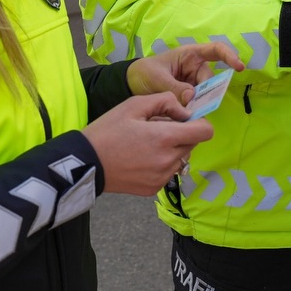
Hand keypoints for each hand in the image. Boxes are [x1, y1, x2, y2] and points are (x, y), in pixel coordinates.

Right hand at [82, 92, 213, 195]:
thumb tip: (185, 112)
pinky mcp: (154, 189)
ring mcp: (162, 177)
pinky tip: (141, 158)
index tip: (183, 119)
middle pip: (193, 144)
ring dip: (172, 149)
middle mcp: (168, 161)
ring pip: (181, 158)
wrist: (86, 163)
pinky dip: (162, 163)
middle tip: (156, 128)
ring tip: (147, 144)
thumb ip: (166, 101)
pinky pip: (169, 172)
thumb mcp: (134, 104)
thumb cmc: (108, 130)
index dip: (199, 122)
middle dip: (182, 133)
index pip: (205, 132)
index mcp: (165, 138)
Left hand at [127, 42, 243, 105]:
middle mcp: (195, 68)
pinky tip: (184, 116)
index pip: (215, 50)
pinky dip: (193, 110)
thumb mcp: (157, 78)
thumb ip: (174, 87)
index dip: (229, 56)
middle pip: (210, 80)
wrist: (129, 86)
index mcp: (189, 55)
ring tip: (184, 111)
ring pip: (205, 95)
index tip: (239, 67)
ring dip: (198, 104)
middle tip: (193, 106)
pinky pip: (197, 104)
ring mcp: (193, 84)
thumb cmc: (144, 73)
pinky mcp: (189, 98)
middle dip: (205, 93)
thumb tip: (192, 97)